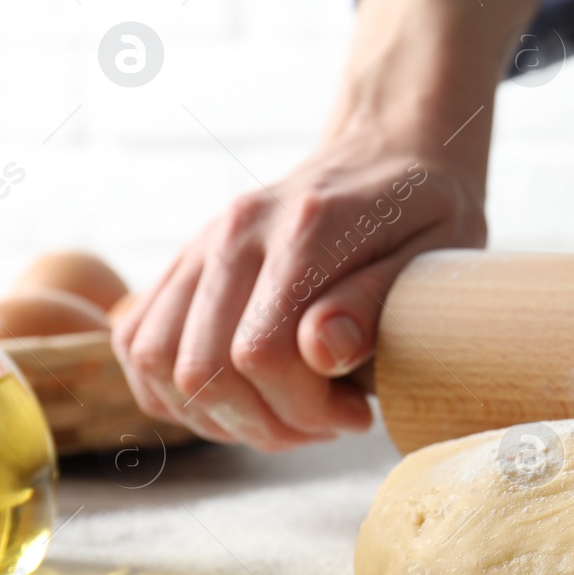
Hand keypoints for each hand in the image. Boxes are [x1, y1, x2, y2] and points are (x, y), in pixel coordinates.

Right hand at [114, 0, 555, 450]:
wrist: (390, 151)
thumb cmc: (426, 213)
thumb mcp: (436, 253)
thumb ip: (373, 301)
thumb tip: (320, 351)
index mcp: (306, 226)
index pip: (262, 353)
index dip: (306, 409)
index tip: (356, 413)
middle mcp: (237, 231)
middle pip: (203, 369)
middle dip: (266, 423)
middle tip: (325, 423)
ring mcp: (202, 243)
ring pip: (158, 363)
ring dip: (218, 416)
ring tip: (284, 414)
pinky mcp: (185, 261)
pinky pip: (138, 343)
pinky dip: (176, 391)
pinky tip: (239, 399)